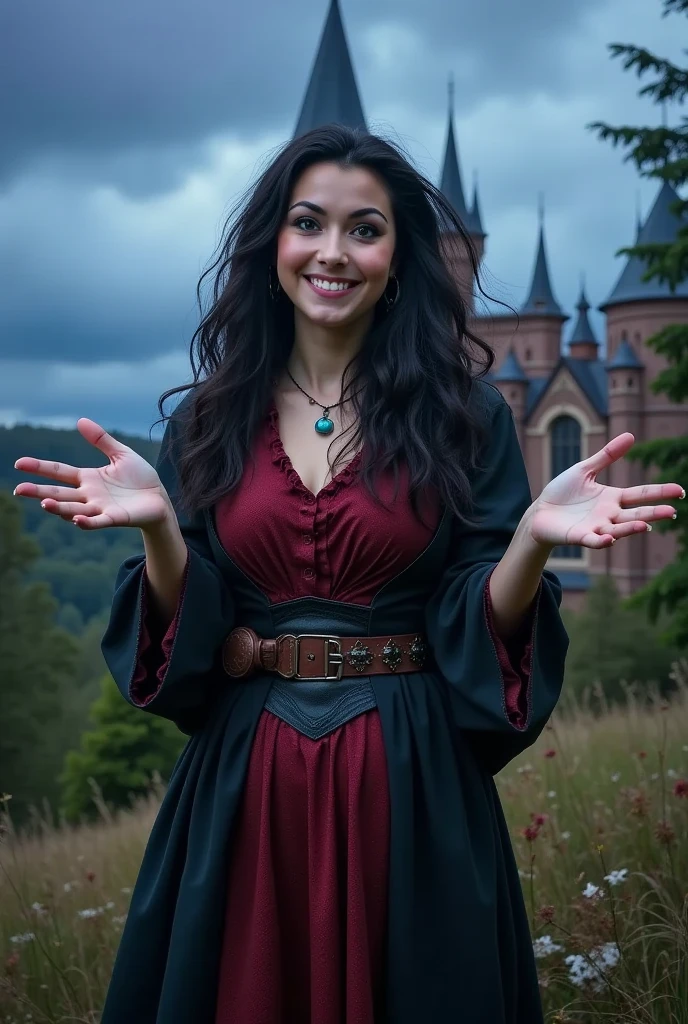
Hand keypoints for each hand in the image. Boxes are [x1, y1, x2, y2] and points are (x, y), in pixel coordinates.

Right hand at [13, 417, 171, 529]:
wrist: (160, 499)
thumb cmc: (140, 478)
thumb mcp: (121, 454)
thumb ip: (101, 440)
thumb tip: (80, 420)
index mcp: (88, 479)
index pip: (59, 472)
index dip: (39, 468)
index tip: (19, 464)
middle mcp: (89, 495)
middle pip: (59, 494)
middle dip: (39, 493)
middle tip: (19, 490)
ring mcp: (100, 508)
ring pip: (73, 509)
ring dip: (59, 508)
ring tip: (44, 504)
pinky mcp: (114, 518)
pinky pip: (97, 522)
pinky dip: (86, 522)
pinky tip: (76, 519)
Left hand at [528, 432, 684, 548]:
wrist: (539, 512)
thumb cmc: (562, 493)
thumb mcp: (584, 470)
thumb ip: (607, 456)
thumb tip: (631, 435)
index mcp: (612, 498)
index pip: (641, 494)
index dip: (660, 492)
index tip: (680, 490)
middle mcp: (609, 515)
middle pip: (636, 513)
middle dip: (654, 513)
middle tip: (673, 512)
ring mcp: (596, 527)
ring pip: (618, 529)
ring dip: (631, 528)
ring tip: (646, 525)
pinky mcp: (580, 537)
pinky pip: (593, 541)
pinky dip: (601, 541)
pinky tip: (610, 539)